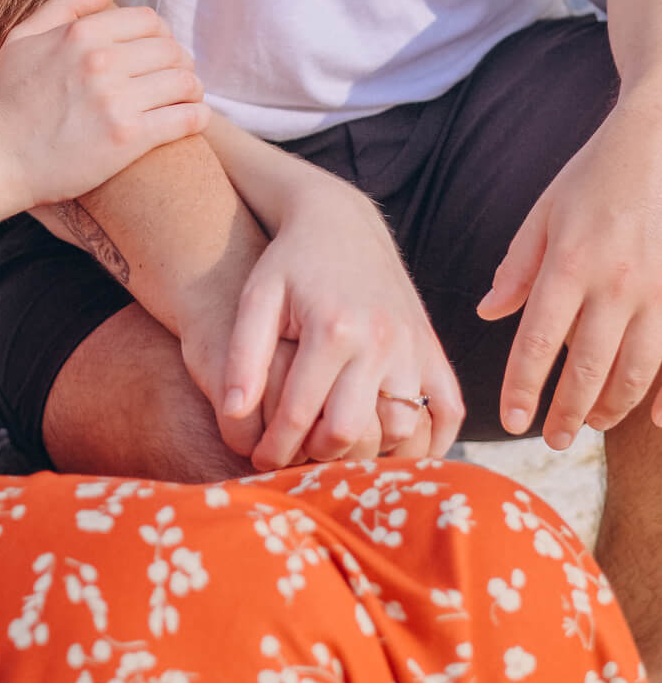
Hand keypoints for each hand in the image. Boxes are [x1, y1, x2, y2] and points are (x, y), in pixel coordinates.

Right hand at [0, 0, 208, 209]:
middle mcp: (102, 61)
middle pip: (171, 49)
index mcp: (80, 33)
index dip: (161, 35)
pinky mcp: (128, 139)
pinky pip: (184, 119)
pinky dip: (197, 117)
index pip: (149, 20)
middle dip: (180, 61)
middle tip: (177, 77)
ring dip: (192, 89)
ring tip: (187, 98)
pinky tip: (194, 119)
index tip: (159, 52)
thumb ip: (67, 4)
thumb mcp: (23, 37)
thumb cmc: (5, 100)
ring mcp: (116, 100)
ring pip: (183, 82)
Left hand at [198, 170, 462, 469]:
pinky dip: (430, 439)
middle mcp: (381, 338)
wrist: (340, 220)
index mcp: (333, 327)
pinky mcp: (433, 346)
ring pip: (400, 429)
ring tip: (336, 448)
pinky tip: (397, 448)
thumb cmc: (289, 262)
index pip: (302, 414)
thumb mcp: (256, 297)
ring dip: (369, 450)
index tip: (259, 461)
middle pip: (353, 431)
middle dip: (317, 454)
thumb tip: (234, 416)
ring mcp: (414, 344)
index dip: (276, 447)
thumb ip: (243, 356)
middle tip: (296, 456)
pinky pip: (448, 410)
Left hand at [478, 94, 661, 445]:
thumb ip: (517, 266)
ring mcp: (658, 291)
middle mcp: (615, 283)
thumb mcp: (545, 212)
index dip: (524, 387)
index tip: (512, 420)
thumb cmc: (594, 176)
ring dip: (611, 407)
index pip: (539, 341)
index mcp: (569, 261)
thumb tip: (488, 314)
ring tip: (590, 422)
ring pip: (635, 371)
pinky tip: (654, 419)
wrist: (658, 142)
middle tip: (551, 439)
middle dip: (566, 412)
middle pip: (587, 368)